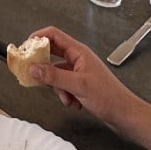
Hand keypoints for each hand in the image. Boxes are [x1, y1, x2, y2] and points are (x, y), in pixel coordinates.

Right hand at [25, 26, 144, 135]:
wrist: (124, 114)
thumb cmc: (109, 97)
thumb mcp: (78, 85)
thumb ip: (54, 76)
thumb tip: (33, 68)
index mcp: (79, 52)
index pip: (53, 35)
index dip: (37, 38)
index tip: (25, 48)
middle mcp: (78, 59)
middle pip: (52, 54)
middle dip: (43, 66)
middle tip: (34, 74)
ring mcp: (79, 71)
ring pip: (56, 73)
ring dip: (57, 87)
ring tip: (66, 97)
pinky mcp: (80, 84)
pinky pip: (63, 85)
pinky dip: (64, 94)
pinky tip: (73, 103)